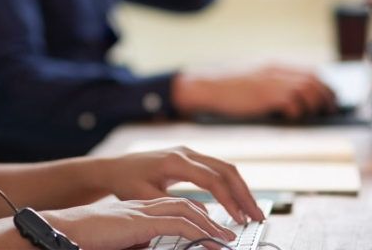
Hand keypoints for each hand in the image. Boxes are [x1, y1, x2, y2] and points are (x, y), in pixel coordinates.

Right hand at [44, 198, 235, 249]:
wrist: (60, 232)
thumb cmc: (84, 237)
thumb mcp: (119, 240)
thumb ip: (137, 241)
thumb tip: (149, 245)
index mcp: (138, 209)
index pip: (176, 207)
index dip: (198, 216)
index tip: (215, 230)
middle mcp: (143, 205)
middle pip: (186, 204)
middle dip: (211, 216)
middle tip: (230, 231)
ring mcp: (141, 211)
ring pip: (187, 210)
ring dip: (211, 223)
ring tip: (228, 238)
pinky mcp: (139, 222)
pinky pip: (178, 224)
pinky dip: (199, 231)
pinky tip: (212, 241)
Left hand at [98, 147, 264, 223]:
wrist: (114, 167)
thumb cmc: (126, 182)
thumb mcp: (145, 198)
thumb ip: (173, 206)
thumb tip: (204, 214)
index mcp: (175, 161)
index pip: (211, 179)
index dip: (228, 199)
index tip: (239, 218)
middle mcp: (186, 152)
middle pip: (226, 170)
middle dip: (244, 194)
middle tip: (257, 216)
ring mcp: (190, 153)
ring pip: (225, 168)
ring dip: (241, 189)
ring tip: (252, 212)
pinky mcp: (190, 158)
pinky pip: (217, 169)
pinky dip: (230, 185)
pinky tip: (237, 202)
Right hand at [172, 65, 337, 118]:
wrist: (207, 87)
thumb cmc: (227, 88)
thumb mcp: (253, 79)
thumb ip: (272, 83)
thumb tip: (294, 98)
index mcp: (275, 66)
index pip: (310, 71)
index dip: (324, 84)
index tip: (330, 96)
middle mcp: (277, 71)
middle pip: (314, 80)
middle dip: (326, 95)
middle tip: (331, 109)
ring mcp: (272, 82)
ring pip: (308, 89)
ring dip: (316, 104)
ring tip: (316, 115)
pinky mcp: (266, 95)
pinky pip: (293, 102)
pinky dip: (298, 110)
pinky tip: (293, 117)